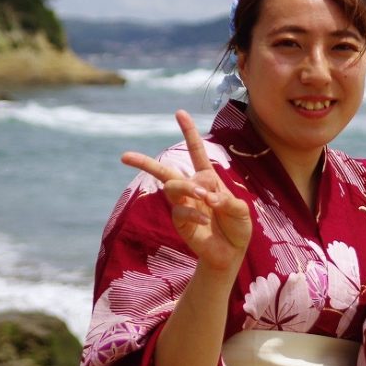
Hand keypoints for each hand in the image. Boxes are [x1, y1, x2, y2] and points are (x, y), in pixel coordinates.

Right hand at [121, 110, 251, 271]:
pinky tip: (205, 219)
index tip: (179, 112)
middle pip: (165, 171)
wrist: (231, 252)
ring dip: (188, 186)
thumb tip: (207, 197)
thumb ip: (227, 201)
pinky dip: (195, 212)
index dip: (188, 132)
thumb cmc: (237, 227)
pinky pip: (180, 210)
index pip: (196, 151)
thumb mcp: (240, 210)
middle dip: (144, 162)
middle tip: (125, 156)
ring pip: (172, 186)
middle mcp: (192, 188)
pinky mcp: (179, 221)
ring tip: (204, 196)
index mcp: (208, 178)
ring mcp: (183, 204)